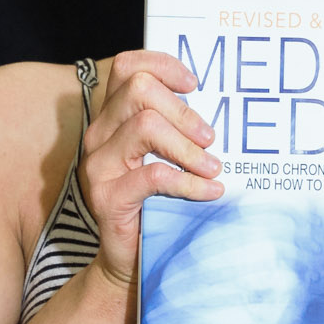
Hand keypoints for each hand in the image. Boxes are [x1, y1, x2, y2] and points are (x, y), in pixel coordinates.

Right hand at [77, 49, 220, 286]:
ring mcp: (98, 165)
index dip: (162, 65)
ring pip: (146, 125)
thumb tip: (226, 107)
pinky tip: (210, 191)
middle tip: (210, 138)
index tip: (195, 84)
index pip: (127, 67)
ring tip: (213, 167)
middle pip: (139, 89)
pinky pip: (153, 175)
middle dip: (184, 110)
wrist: (129, 258)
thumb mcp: (165, 156)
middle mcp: (99, 135)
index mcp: (112, 118)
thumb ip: (178, 128)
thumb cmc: (156, 202)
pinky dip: (188, 182)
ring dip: (189, 147)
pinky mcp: (107, 197)